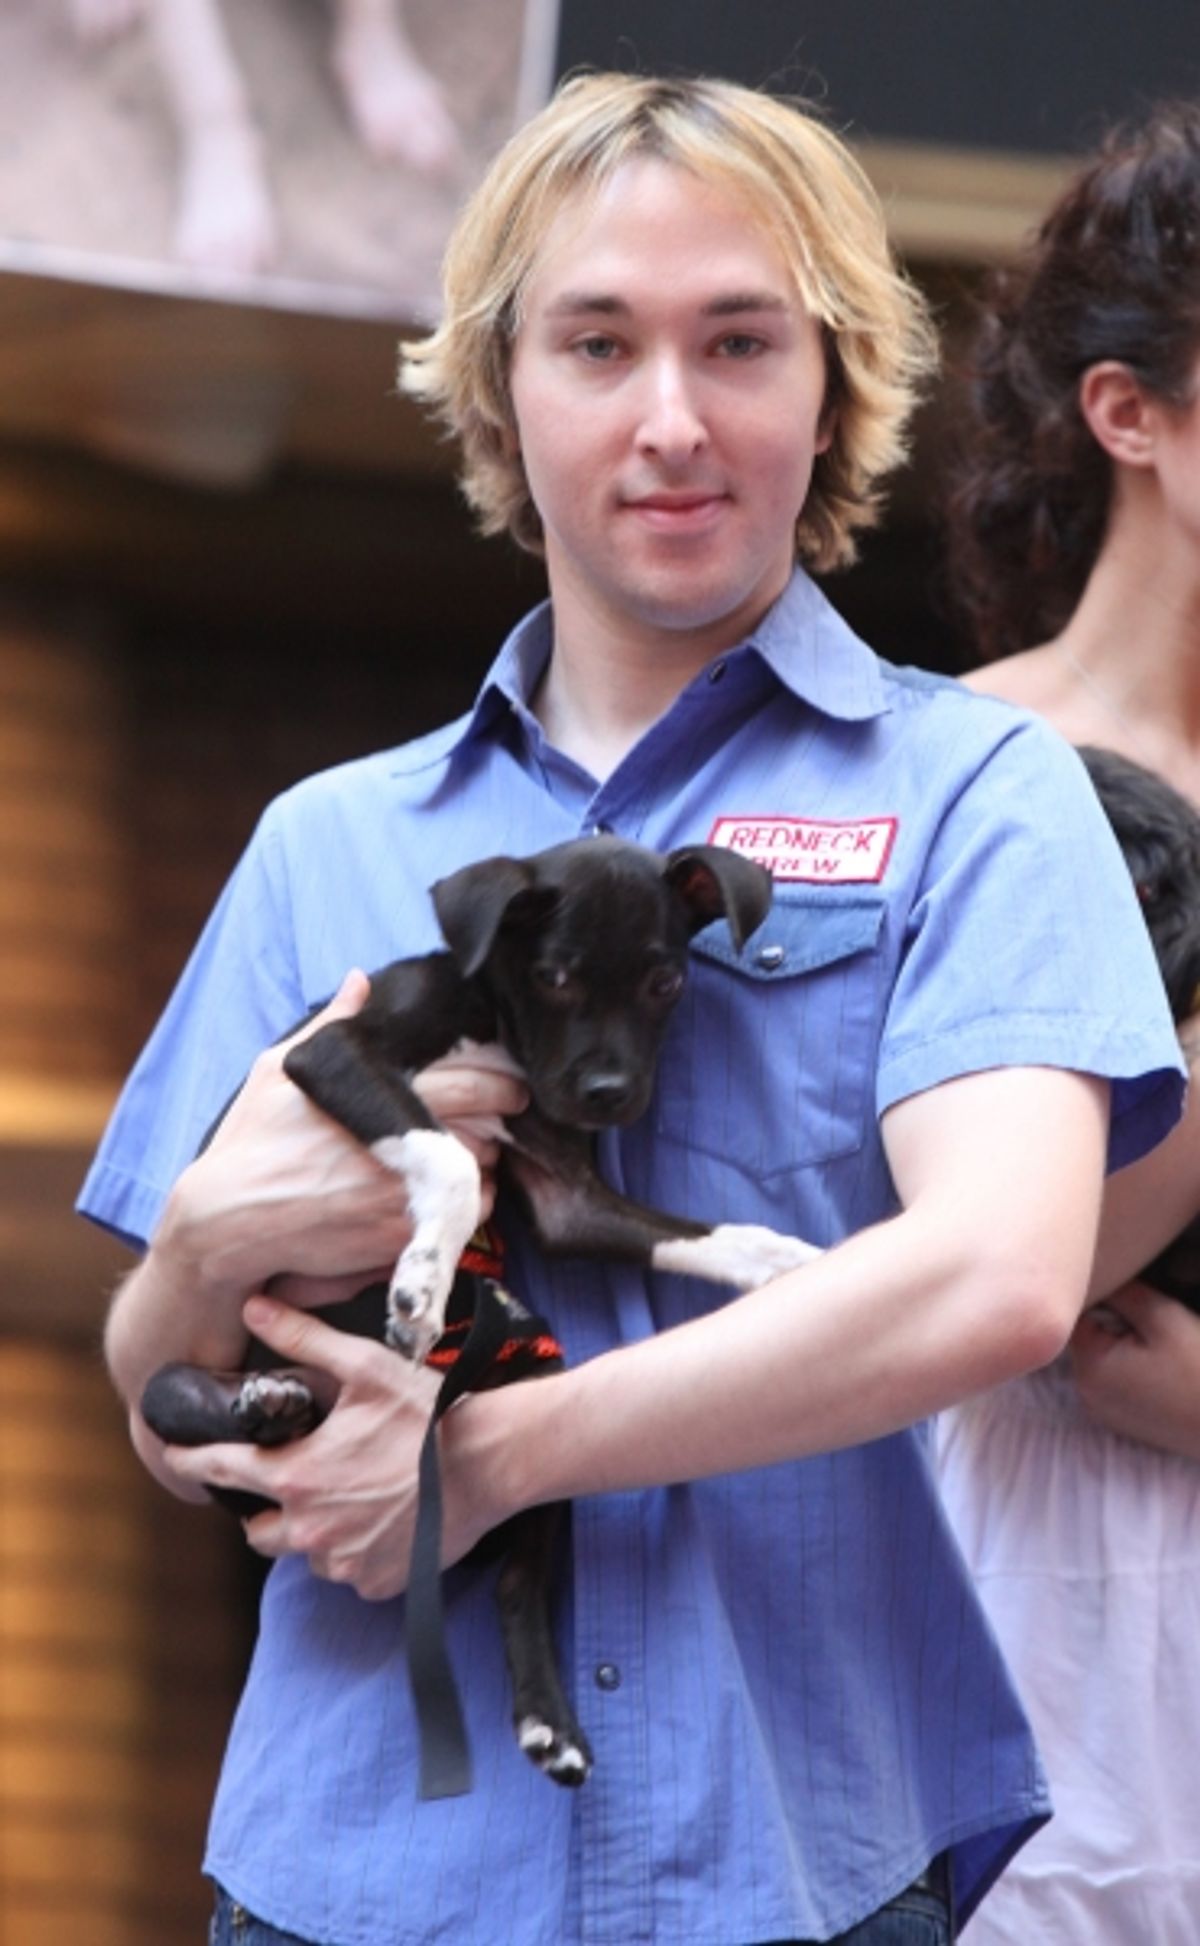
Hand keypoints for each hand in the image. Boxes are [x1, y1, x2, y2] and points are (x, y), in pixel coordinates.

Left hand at [162, 1296, 513, 1597]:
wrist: (492, 1461)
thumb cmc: (429, 1413)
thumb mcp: (364, 1366)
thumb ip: (303, 1338)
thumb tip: (256, 1308)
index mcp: (298, 1477)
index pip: (224, 1471)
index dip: (193, 1460)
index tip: (174, 1455)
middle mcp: (312, 1529)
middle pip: (259, 1530)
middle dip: (265, 1506)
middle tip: (291, 1478)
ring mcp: (345, 1562)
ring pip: (306, 1552)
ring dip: (314, 1529)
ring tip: (346, 1495)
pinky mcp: (378, 1583)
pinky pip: (349, 1571)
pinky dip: (354, 1550)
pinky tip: (380, 1517)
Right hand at [166, 975, 527, 1299]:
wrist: (227, 1223)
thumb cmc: (250, 1144)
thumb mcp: (278, 1072)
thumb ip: (332, 1024)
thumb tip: (359, 981)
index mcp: (380, 1101)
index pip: (470, 1083)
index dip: (499, 1079)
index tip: (509, 1080)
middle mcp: (401, 1149)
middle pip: (486, 1125)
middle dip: (503, 1114)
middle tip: (510, 1107)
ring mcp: (405, 1197)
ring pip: (480, 1173)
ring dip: (484, 1159)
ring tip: (477, 1148)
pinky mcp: (401, 1237)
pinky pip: (463, 1217)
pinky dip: (468, 1202)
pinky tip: (454, 1190)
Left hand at [1070, 1282, 1199, 1459]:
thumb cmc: (1199, 1371)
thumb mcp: (1165, 1319)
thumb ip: (1125, 1294)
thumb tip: (1099, 1276)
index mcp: (1089, 1367)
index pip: (1075, 1315)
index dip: (1104, 1299)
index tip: (1133, 1299)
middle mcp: (1085, 1394)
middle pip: (1087, 1338)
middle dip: (1113, 1323)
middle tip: (1154, 1325)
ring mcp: (1103, 1412)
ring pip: (1102, 1359)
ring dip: (1123, 1346)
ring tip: (1161, 1349)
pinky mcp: (1122, 1422)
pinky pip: (1115, 1382)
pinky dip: (1131, 1369)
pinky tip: (1162, 1370)